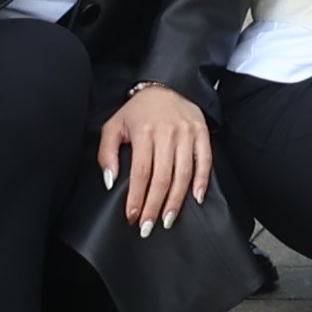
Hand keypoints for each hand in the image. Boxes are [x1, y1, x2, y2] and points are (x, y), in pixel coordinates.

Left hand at [97, 81, 211, 231]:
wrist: (167, 84)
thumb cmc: (138, 110)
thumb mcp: (114, 126)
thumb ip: (107, 154)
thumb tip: (111, 181)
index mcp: (145, 132)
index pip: (141, 172)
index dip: (136, 197)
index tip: (132, 216)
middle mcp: (168, 133)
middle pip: (162, 177)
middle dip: (154, 206)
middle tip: (148, 226)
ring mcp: (187, 133)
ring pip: (183, 174)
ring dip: (176, 200)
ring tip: (168, 219)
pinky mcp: (202, 133)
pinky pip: (205, 161)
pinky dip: (202, 180)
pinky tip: (197, 198)